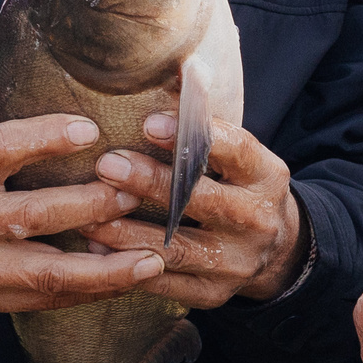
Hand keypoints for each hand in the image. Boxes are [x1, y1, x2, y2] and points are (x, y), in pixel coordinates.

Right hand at [0, 115, 152, 313]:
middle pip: (32, 214)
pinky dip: (93, 291)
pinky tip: (129, 280)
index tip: (91, 130)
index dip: (44, 138)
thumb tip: (79, 99)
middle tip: (135, 193)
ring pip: (46, 271)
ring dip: (106, 267)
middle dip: (91, 205)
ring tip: (152, 258)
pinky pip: (48, 299)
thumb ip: (8, 130)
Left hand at [79, 113, 307, 307]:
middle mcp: (257, 221)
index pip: (236, 150)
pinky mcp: (213, 293)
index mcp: (267, 177)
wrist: (276, 250)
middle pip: (202, 201)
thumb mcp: (239, 154)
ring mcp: (236, 262)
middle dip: (152, 183)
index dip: (193, 137)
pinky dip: (127, 266)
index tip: (150, 123)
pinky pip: (165, 284)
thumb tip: (177, 69)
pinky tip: (94, 250)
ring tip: (86, 213)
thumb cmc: (239, 186)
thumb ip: (205, 121)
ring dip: (126, 231)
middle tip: (106, 165)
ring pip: (176, 248)